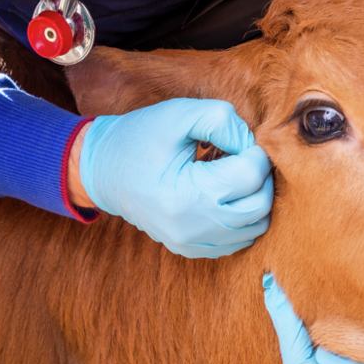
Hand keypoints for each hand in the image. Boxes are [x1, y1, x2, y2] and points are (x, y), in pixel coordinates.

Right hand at [79, 98, 273, 257]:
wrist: (102, 171)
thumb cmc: (139, 138)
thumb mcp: (179, 114)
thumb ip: (222, 120)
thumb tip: (250, 145)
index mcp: (187, 196)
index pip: (250, 176)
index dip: (255, 152)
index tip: (239, 140)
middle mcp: (191, 229)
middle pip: (259, 206)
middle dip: (262, 176)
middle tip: (244, 156)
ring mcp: (191, 244)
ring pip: (255, 227)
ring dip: (255, 198)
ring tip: (233, 175)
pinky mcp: (191, 249)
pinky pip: (238, 240)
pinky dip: (242, 217)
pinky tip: (224, 195)